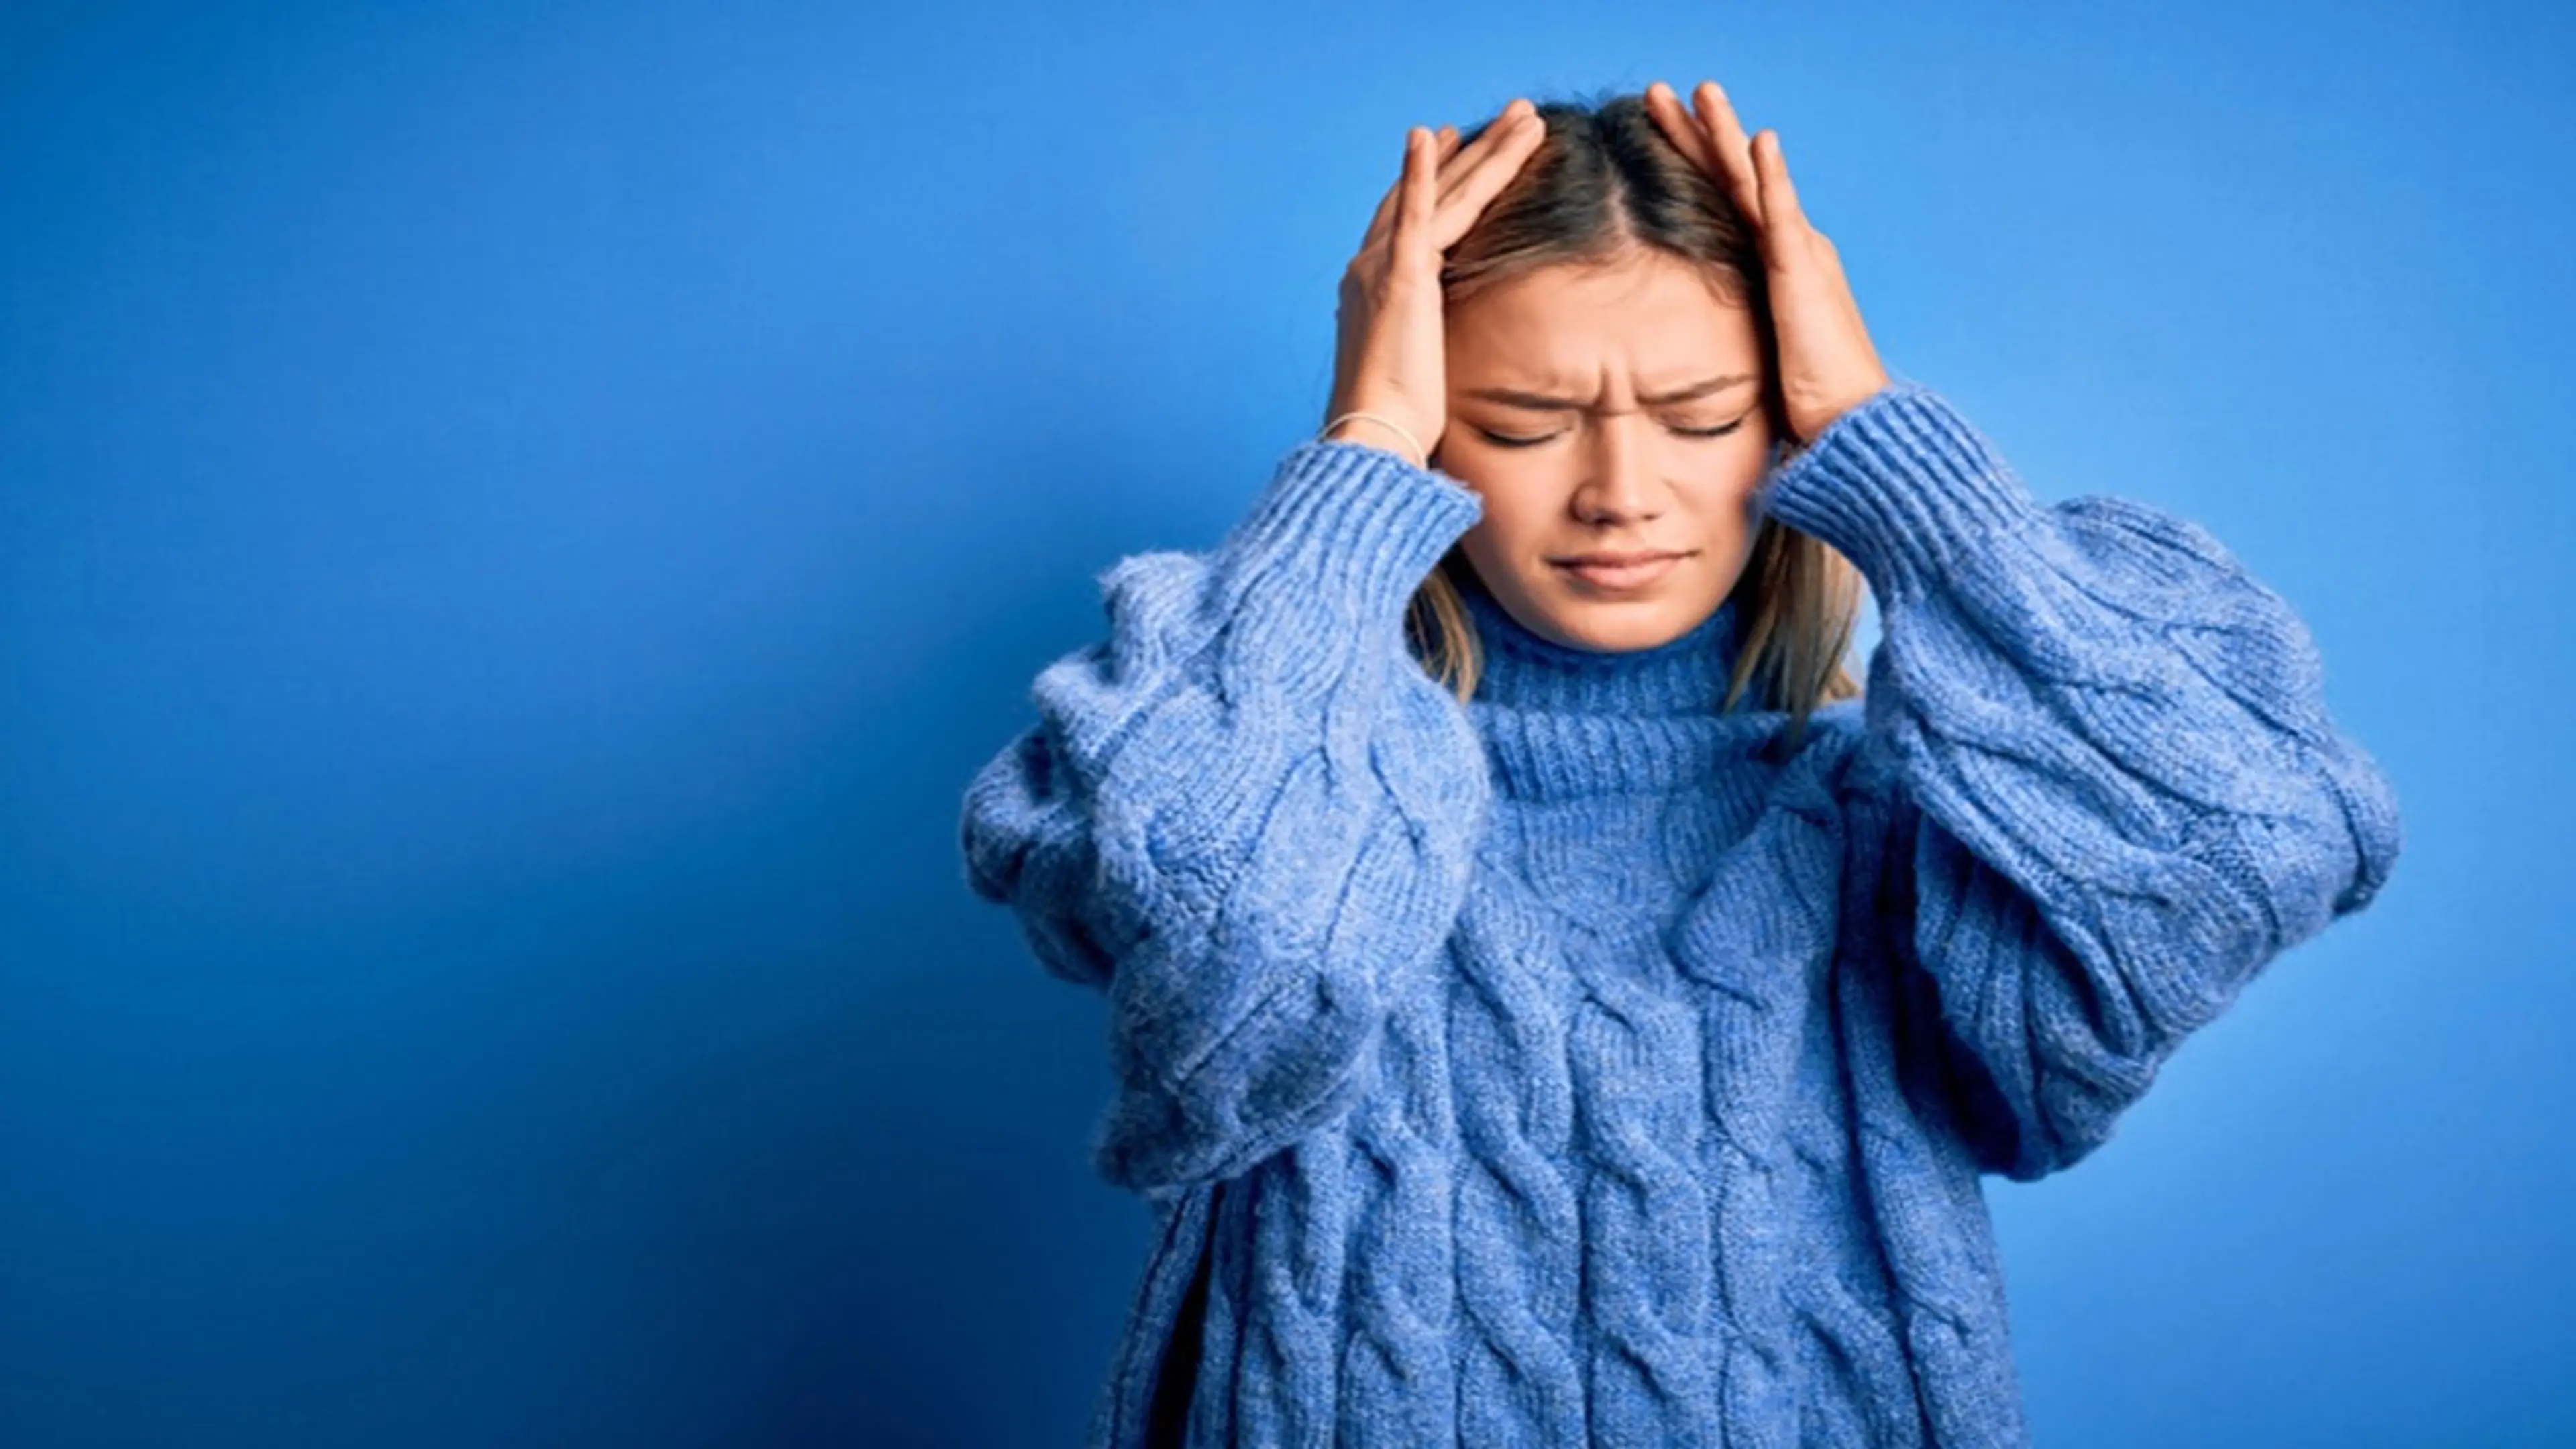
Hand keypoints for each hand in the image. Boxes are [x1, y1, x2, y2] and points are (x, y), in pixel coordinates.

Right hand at [1325, 98, 1549, 467]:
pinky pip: (1414, 212)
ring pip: (1444, 193)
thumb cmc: (1399, 426)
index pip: (1415, 219)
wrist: (1374, 438)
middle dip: (1474, 153)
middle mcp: (1373, 268)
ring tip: (1524, 115)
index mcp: (1380, 291)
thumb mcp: (1425, 375)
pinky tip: (1430, 133)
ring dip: (1484, 151)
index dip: (1437, 178)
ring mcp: (1383, 268)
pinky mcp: (1399, 277)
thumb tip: (1455, 367)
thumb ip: (1437, 350)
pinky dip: (1421, 171)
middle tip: (1513, 117)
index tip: (1457, 146)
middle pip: (1434, 193)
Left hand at [1644, 79, 1889, 446]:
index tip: (1655, 128)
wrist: (1849, 424)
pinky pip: (1784, 218)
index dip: (1689, 161)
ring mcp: (1799, 256)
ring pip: (1753, 182)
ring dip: (1727, 134)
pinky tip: (1759, 141)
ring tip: (1701, 91)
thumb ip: (1728, 328)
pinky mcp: (1805, 275)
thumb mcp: (1754, 351)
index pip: (1722, 199)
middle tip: (1660, 91)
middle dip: (1697, 132)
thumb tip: (1680, 340)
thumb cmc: (1806, 400)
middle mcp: (1789, 247)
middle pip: (1731, 178)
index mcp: (1773, 263)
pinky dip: (1772, 178)